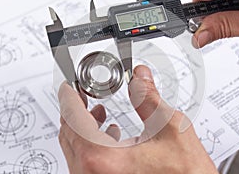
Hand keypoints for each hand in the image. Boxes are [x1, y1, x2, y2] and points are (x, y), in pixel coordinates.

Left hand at [58, 65, 217, 173]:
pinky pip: (84, 162)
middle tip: (83, 94)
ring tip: (99, 112)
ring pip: (74, 148)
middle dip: (76, 109)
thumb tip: (139, 77)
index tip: (69, 86)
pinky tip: (110, 133)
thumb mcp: (170, 128)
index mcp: (102, 159)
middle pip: (68, 133)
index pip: (73, 117)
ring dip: (83, 126)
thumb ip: (148, 97)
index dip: (69, 95)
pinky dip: (91, 143)